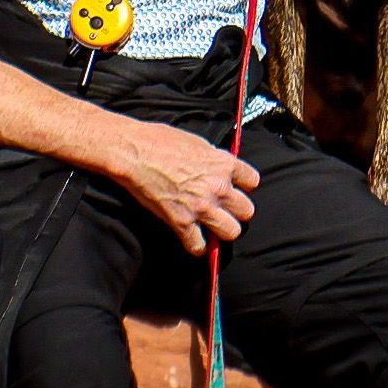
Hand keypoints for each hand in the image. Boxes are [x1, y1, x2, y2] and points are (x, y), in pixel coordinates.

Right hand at [118, 123, 258, 255]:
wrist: (134, 151)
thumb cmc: (160, 140)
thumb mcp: (196, 142)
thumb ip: (214, 159)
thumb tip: (221, 169)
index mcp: (222, 163)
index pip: (253, 181)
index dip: (243, 186)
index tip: (234, 188)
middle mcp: (217, 186)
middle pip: (247, 211)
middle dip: (235, 211)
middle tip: (222, 209)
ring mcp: (201, 206)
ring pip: (231, 232)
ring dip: (221, 230)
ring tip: (210, 225)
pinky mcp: (181, 222)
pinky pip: (199, 247)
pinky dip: (196, 245)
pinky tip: (191, 236)